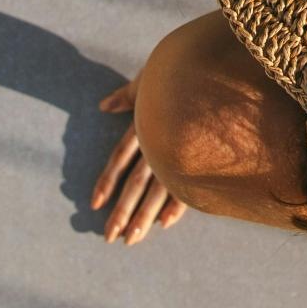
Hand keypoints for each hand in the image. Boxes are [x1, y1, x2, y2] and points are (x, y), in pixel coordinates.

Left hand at [92, 75, 188, 245]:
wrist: (213, 68)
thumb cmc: (179, 71)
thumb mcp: (147, 81)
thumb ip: (126, 97)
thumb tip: (103, 106)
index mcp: (144, 125)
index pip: (120, 158)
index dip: (106, 181)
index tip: (93, 205)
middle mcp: (159, 141)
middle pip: (135, 182)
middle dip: (122, 211)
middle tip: (109, 237)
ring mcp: (179, 149)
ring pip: (159, 189)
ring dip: (144, 216)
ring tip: (132, 239)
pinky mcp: (200, 154)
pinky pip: (188, 183)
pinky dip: (178, 204)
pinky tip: (166, 223)